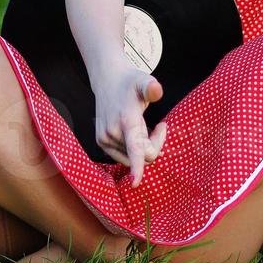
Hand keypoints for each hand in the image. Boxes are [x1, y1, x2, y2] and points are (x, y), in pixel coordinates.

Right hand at [92, 66, 167, 185]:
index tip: (136, 183)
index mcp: (126, 120)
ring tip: (146, 126)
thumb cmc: (130, 82)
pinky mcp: (102, 143)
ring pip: (134, 158)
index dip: (137, 167)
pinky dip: (134, 149)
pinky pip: (125, 156)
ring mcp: (105, 140)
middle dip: (156, 145)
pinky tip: (135, 132)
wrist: (107, 80)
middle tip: (161, 126)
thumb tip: (156, 90)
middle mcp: (113, 133)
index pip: (134, 148)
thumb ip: (151, 87)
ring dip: (144, 147)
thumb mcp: (143, 80)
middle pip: (143, 155)